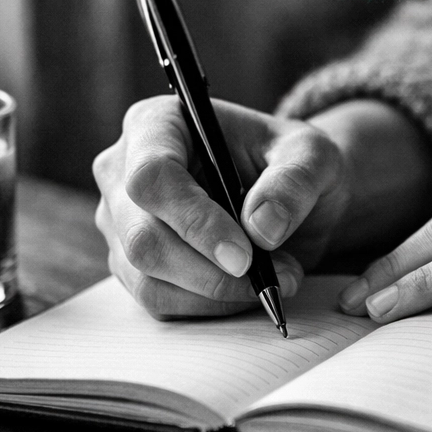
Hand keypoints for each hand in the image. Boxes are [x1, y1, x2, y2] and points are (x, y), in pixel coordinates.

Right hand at [93, 96, 348, 318]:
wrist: (288, 197)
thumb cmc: (290, 162)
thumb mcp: (311, 155)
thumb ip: (294, 181)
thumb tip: (262, 228)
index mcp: (156, 125)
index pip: (152, 177)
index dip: (195, 221)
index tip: (244, 256)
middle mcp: (123, 171)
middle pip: (142, 237)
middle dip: (209, 270)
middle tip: (271, 277)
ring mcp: (121, 222)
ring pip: (146, 278)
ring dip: (215, 293)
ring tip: (274, 280)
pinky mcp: (131, 264)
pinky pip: (158, 301)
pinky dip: (209, 307)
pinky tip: (249, 290)